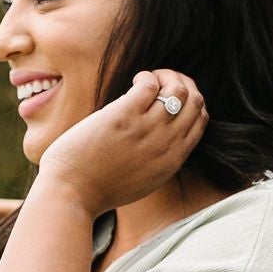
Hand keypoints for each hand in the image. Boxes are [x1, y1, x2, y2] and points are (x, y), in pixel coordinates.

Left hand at [34, 70, 206, 213]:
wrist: (71, 194)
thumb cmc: (99, 187)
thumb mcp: (143, 178)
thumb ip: (158, 157)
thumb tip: (159, 131)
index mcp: (172, 160)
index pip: (200, 120)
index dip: (190, 102)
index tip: (170, 98)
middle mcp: (166, 144)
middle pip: (195, 101)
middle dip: (182, 84)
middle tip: (160, 83)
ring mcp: (147, 130)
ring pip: (178, 90)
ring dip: (166, 76)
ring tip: (146, 81)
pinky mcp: (124, 116)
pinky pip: (149, 85)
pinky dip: (146, 77)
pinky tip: (134, 83)